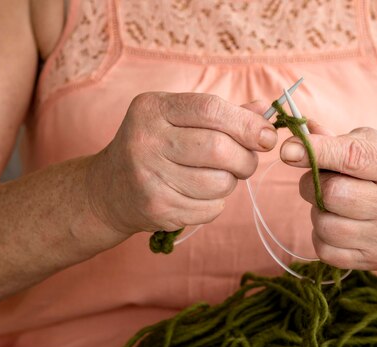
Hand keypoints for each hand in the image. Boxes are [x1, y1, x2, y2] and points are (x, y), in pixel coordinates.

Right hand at [87, 92, 276, 235]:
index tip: (267, 136)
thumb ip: (221, 113)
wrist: (109, 189)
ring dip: (231, 183)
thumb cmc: (154, 147)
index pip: (210, 109)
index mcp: (153, 108)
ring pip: (219, 183)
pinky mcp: (156, 208)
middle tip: (246, 162)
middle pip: (218, 148)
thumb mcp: (177, 119)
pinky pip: (210, 209)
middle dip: (245, 159)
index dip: (247, 124)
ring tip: (217, 178)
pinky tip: (198, 195)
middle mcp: (145, 140)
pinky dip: (216, 204)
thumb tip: (266, 112)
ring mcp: (148, 177)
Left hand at [281, 121, 376, 269]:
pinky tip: (336, 223)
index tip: (288, 149)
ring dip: (317, 211)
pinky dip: (320, 235)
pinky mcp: (376, 259)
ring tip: (332, 203)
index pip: (352, 157)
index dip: (315, 152)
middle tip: (317, 180)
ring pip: (325, 225)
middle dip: (312, 184)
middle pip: (332, 194)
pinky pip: (325, 250)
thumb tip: (301, 133)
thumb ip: (341, 140)